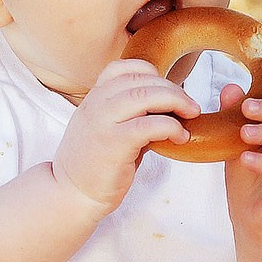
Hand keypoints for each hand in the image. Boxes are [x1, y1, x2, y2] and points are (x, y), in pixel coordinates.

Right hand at [51, 59, 199, 211]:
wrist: (70, 194)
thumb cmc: (93, 165)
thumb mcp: (105, 128)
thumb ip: (128, 113)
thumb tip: (166, 107)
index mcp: (93, 98)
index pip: (121, 68)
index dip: (149, 72)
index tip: (166, 88)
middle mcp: (96, 104)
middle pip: (140, 80)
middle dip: (172, 89)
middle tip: (190, 105)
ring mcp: (103, 123)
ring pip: (146, 96)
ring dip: (176, 101)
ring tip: (191, 114)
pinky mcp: (115, 144)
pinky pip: (150, 125)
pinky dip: (171, 127)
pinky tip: (181, 137)